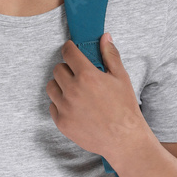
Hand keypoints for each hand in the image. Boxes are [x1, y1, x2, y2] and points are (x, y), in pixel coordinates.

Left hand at [45, 33, 145, 161]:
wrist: (124, 140)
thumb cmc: (125, 108)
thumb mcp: (121, 78)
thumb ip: (110, 55)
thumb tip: (104, 37)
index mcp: (87, 76)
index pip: (68, 53)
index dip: (70, 49)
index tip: (72, 50)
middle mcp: (72, 90)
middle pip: (57, 69)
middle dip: (67, 69)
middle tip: (79, 75)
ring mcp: (65, 108)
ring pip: (51, 87)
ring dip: (61, 85)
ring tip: (76, 91)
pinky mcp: (61, 122)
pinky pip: (52, 106)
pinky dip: (60, 104)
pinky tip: (75, 107)